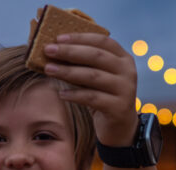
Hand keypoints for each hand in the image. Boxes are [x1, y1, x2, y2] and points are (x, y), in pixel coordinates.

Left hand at [42, 32, 138, 146]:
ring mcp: (125, 90)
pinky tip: (61, 93)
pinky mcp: (118, 108)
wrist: (120, 126)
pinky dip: (75, 95)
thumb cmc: (103, 95)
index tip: (58, 38)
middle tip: (48, 50)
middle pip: (96, 56)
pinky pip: (92, 98)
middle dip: (70, 51)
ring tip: (49, 69)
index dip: (80, 38)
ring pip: (93, 76)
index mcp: (123, 58)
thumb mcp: (97, 76)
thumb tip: (55, 50)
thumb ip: (84, 63)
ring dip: (68, 72)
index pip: (102, 41)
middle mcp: (128, 72)